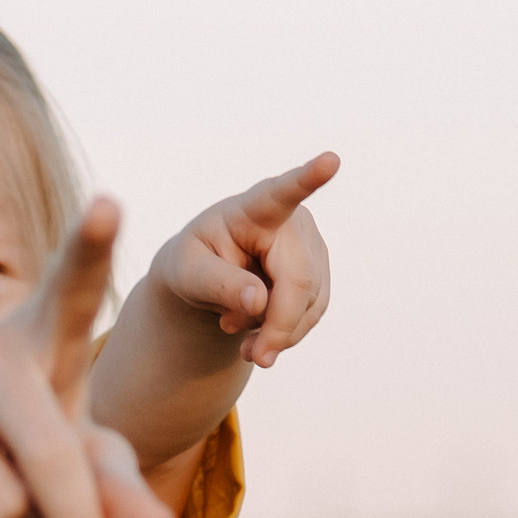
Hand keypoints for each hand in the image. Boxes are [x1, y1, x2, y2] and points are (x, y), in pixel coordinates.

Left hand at [151, 151, 337, 369]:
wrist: (205, 276)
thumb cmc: (192, 265)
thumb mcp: (187, 275)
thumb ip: (218, 285)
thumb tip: (258, 303)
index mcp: (253, 208)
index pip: (282, 193)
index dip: (308, 178)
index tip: (331, 160)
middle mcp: (293, 221)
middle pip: (299, 282)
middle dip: (278, 326)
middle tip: (253, 357)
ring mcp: (312, 247)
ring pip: (310, 304)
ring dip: (278, 333)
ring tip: (241, 339)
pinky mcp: (319, 273)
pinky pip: (312, 314)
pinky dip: (287, 333)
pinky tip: (260, 336)